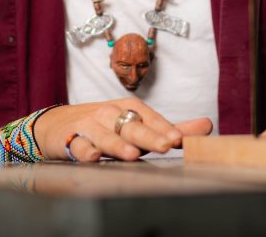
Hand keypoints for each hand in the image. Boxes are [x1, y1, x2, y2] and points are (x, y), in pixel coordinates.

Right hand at [33, 99, 212, 161]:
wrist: (57, 124)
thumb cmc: (105, 126)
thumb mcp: (136, 124)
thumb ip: (170, 129)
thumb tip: (207, 125)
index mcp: (128, 109)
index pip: (149, 118)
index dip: (164, 128)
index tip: (178, 140)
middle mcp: (110, 114)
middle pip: (130, 125)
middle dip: (149, 136)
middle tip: (166, 145)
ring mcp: (89, 126)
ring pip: (105, 135)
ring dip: (119, 144)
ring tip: (133, 154)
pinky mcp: (69, 139)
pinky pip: (77, 145)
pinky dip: (84, 150)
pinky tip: (91, 157)